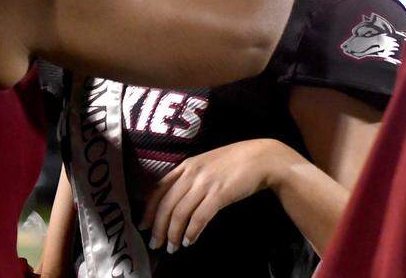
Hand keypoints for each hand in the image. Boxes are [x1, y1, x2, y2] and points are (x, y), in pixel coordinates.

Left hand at [139, 139, 295, 252]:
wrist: (261, 158)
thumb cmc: (234, 162)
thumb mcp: (206, 164)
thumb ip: (190, 177)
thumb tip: (175, 200)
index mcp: (186, 165)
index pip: (158, 189)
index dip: (149, 210)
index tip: (144, 225)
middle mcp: (192, 173)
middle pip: (166, 204)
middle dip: (158, 228)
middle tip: (156, 244)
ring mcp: (205, 183)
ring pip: (180, 213)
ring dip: (174, 234)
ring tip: (173, 247)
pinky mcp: (219, 194)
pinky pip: (199, 217)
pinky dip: (192, 232)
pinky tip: (190, 241)